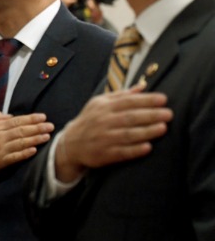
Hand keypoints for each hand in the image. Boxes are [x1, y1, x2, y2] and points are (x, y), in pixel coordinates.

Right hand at [0, 112, 53, 174]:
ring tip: (46, 136)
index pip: (17, 121)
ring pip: (20, 143)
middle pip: (21, 131)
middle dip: (37, 128)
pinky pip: (15, 157)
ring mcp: (0, 150)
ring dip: (35, 140)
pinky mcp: (0, 161)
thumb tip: (10, 116)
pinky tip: (34, 150)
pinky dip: (24, 153)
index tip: (43, 116)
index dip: (31, 119)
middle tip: (50, 125)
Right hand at [55, 83, 171, 182]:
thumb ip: (122, 95)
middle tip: (169, 114)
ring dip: (146, 131)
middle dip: (151, 115)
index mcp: (103, 107)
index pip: (127, 101)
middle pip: (130, 117)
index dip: (146, 100)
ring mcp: (102, 138)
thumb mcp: (100, 104)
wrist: (71, 144)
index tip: (163, 99)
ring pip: (127, 134)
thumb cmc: (91, 121)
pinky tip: (147, 147)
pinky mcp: (103, 154)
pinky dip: (134, 150)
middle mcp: (102, 122)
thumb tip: (143, 85)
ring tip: (163, 128)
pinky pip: (121, 152)